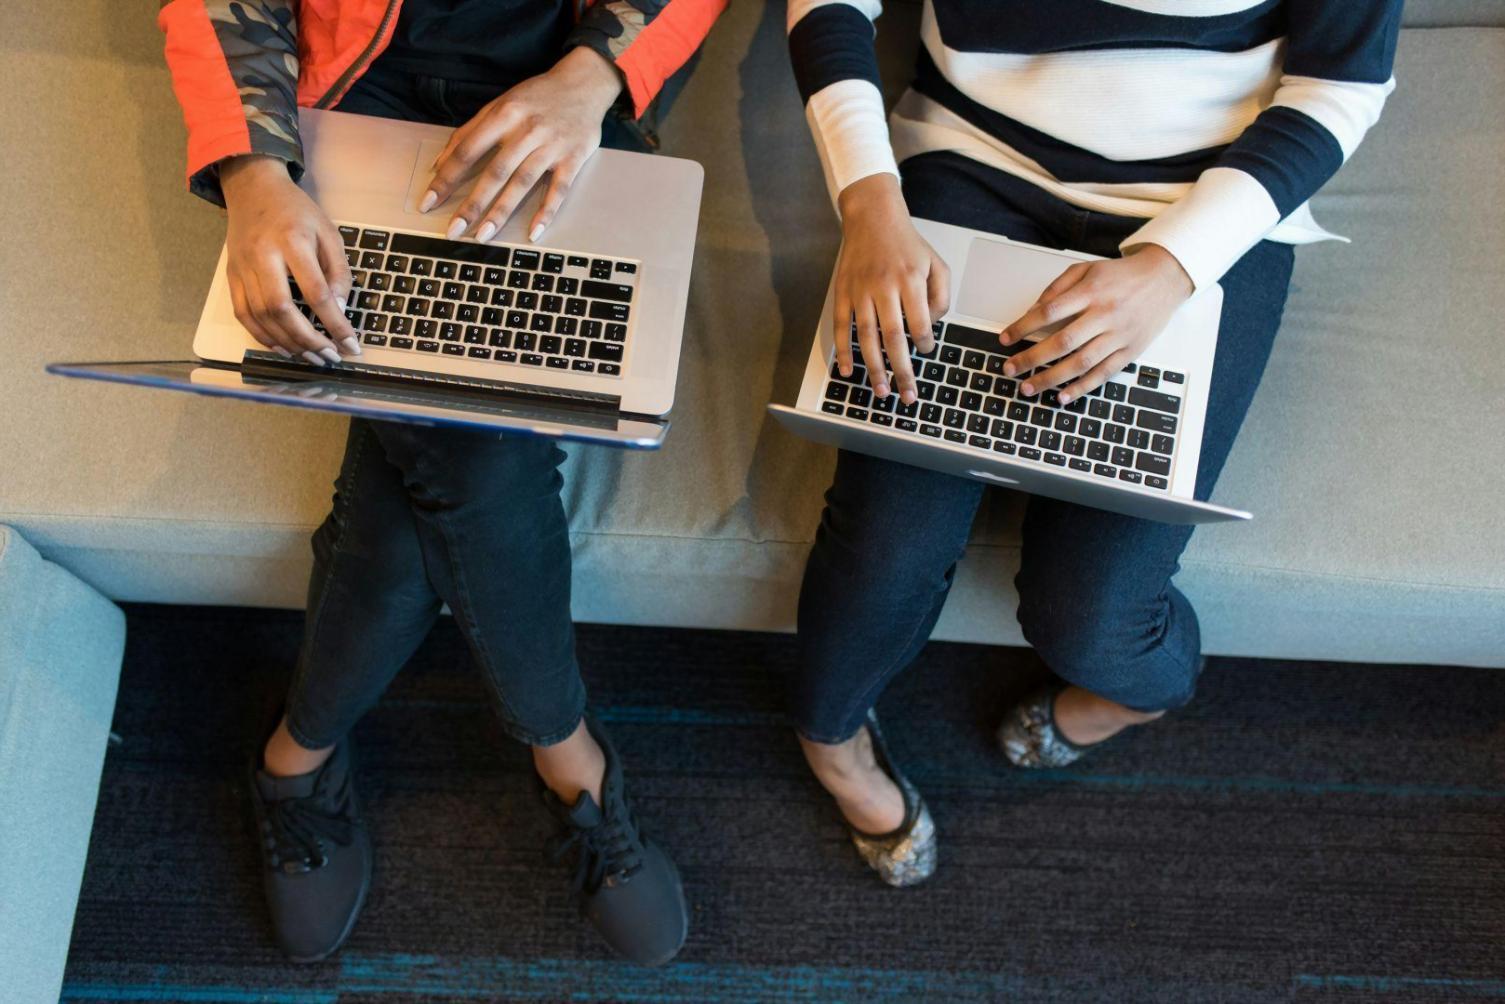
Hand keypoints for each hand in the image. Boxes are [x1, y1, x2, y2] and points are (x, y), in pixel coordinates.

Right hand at [220, 155, 357, 365]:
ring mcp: (242, 267)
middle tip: (329, 357)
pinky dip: (262, 336)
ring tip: (312, 357)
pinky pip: (243, 314)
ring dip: (288, 343)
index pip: (316, 292)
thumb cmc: (296, 211)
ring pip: (260, 316)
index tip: (351, 345)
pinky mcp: (231, 275)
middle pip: (281, 309)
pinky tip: (283, 348)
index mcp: (292, 241)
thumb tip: (340, 311)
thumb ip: (338, 272)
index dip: (335, 324)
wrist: (253, 188)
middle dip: (308, 340)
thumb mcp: (329, 233)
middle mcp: (263, 255)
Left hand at [423, 47, 621, 242]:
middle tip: (454, 230)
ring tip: (484, 235)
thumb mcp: (500, 104)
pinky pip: (559, 190)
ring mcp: (551, 146)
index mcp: (504, 114)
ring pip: (523, 183)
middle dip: (472, 204)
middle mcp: (526, 131)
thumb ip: (470, 132)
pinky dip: (546, 211)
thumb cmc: (537, 97)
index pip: (467, 150)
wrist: (584, 83)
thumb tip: (439, 164)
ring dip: (502, 212)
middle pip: (495, 172)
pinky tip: (533, 232)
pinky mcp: (573, 158)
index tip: (429, 201)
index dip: (446, 177)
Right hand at [833, 173, 950, 404]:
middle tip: (907, 395)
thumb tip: (931, 326)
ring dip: (874, 367)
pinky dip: (844, 351)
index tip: (926, 350)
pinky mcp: (843, 292)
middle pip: (894, 337)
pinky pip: (841, 327)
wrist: (872, 216)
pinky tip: (848, 371)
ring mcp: (860, 291)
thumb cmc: (907, 243)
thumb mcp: (936, 262)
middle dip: (902, 370)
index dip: (925, 342)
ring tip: (881, 391)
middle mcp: (884, 287)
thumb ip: (941, 295)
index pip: (920, 323)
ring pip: (866, 337)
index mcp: (910, 279)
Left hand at [1001, 244, 1193, 404]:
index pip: (1049, 312)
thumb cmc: (1121, 275)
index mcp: (1091, 292)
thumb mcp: (1087, 269)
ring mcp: (1119, 335)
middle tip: (1009, 370)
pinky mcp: (1130, 351)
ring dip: (1051, 379)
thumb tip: (1032, 311)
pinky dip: (1082, 388)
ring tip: (1028, 388)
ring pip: (1081, 362)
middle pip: (1062, 342)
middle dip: (1031, 359)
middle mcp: (1105, 314)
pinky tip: (1062, 396)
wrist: (1164, 278)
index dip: (1023, 327)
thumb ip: (1057, 287)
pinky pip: (1103, 374)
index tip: (1005, 339)